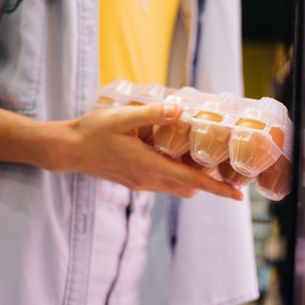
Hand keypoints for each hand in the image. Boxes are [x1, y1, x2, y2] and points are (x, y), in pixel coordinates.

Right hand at [40, 102, 243, 200]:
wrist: (66, 149)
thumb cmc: (92, 132)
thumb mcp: (123, 117)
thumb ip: (153, 114)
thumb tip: (181, 110)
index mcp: (149, 166)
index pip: (192, 182)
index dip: (217, 189)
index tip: (238, 195)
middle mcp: (148, 180)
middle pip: (188, 186)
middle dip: (208, 180)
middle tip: (222, 162)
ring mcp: (140, 183)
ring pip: (175, 185)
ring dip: (190, 175)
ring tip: (199, 153)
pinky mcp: (133, 181)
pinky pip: (162, 181)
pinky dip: (174, 172)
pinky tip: (171, 150)